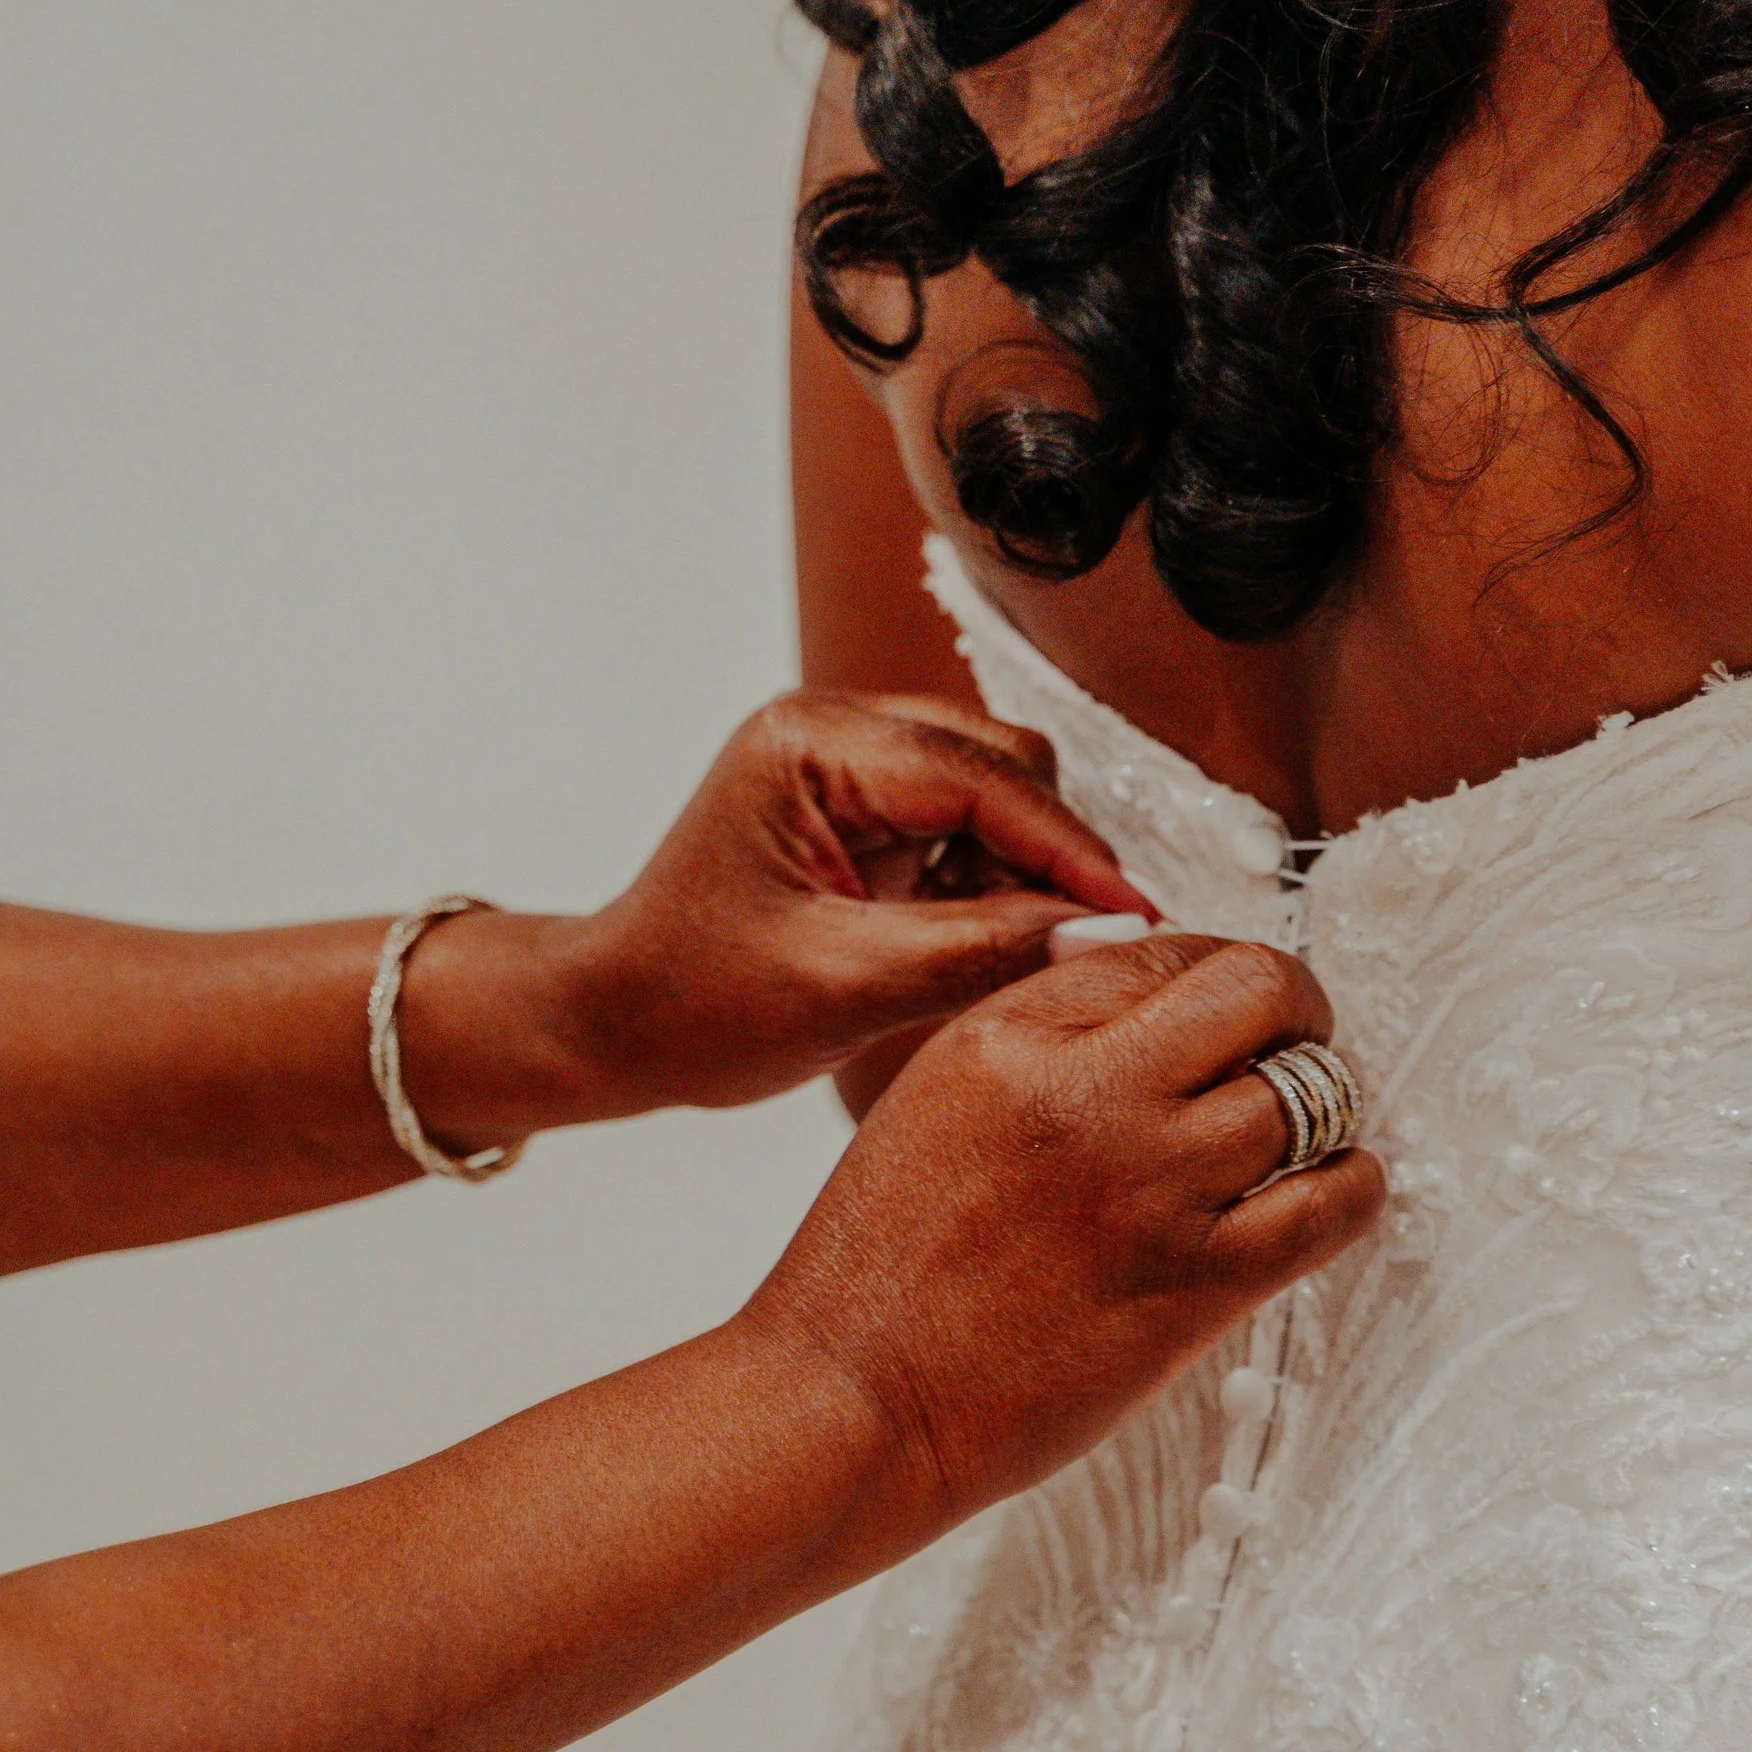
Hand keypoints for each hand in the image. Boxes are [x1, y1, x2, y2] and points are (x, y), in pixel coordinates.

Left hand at [479, 690, 1153, 1125]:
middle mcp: (830, 728)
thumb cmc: (696, 1005)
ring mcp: (848, 762)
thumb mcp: (847, 988)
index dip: (1068, 848)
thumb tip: (1106, 932)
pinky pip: (966, 825)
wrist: (617, 1024)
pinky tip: (960, 943)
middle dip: (1044, 854)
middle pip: (1002, 762)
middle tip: (1063, 948)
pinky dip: (986, 883)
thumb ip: (981, 953)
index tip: (1134, 914)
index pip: (980, 775)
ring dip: (1016, 870)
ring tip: (990, 954)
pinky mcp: (863, 807)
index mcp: (808, 744)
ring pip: (995, 790)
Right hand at [739, 932, 1384, 1538]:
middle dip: (1295, 1008)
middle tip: (1294, 1045)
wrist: (851, 1402)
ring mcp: (1150, 1186)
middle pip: (1259, 990)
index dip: (1214, 972)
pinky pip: (1334, 1202)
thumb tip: (1141, 990)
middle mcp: (1088, 1091)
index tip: (1225, 1013)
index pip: (1163, 948)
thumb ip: (1035, 1043)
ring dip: (1324, 1105)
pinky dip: (1353, 1186)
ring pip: (1310, 1091)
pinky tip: (1331, 1193)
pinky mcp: (1196, 1283)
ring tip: (1304, 1136)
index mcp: (1009, 1034)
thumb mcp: (933, 1102)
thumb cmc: (877, 1270)